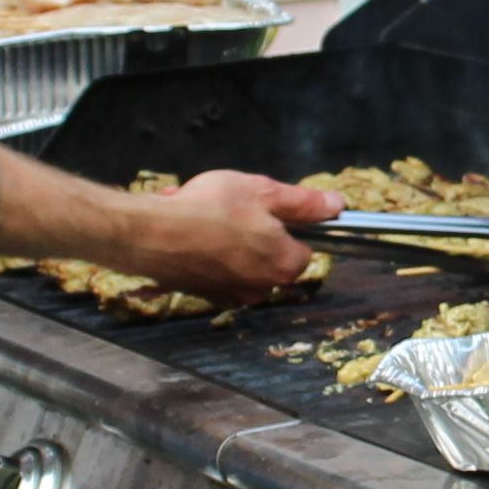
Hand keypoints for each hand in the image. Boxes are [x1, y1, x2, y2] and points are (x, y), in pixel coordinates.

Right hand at [124, 169, 337, 303]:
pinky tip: (188, 229)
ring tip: (203, 214)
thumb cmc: (210, 208)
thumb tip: (338, 207)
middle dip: (256, 233)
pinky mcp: (204, 296)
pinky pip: (216, 269)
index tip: (265, 209)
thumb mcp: (262, 192)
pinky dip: (207, 252)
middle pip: (271, 257)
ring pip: (242, 262)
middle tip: (231, 207)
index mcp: (283, 266)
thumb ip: (303, 203)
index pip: (304, 249)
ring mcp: (231, 296)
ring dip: (228, 241)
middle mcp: (261, 289)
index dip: (288, 226)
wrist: (150, 234)